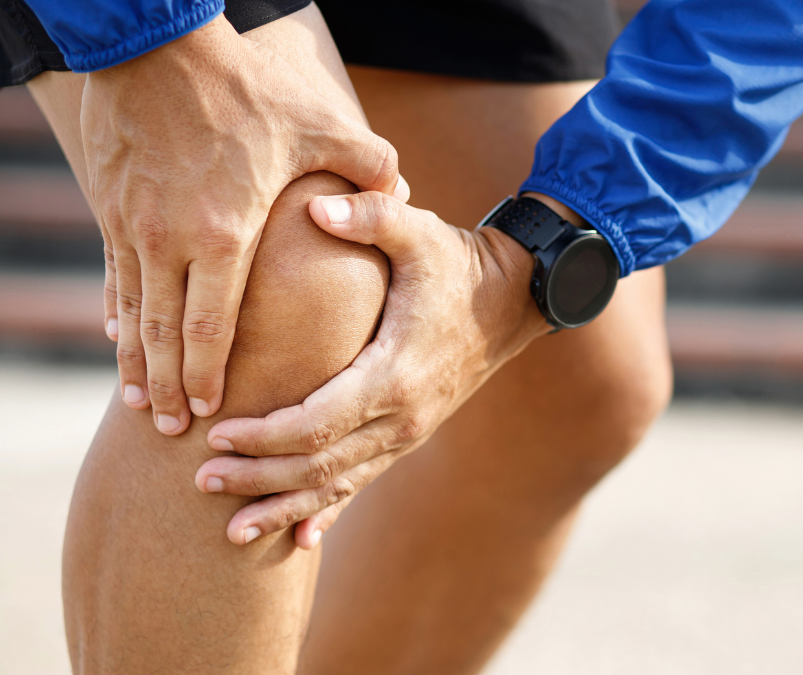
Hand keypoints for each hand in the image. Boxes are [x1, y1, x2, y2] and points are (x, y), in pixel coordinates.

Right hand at [83, 14, 407, 434]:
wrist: (157, 46)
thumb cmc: (245, 89)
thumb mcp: (319, 124)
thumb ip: (368, 167)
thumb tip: (402, 194)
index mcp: (225, 232)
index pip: (213, 325)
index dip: (208, 373)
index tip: (210, 410)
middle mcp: (170, 239)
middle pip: (164, 334)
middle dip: (168, 386)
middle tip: (172, 428)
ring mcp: (133, 225)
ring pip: (131, 312)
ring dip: (135, 362)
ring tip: (141, 403)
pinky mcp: (111, 206)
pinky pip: (111, 274)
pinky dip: (116, 313)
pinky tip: (118, 339)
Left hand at [196, 191, 549, 547]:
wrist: (513, 301)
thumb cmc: (458, 264)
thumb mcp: (421, 231)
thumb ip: (372, 215)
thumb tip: (316, 206)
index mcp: (395, 373)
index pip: (318, 422)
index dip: (264, 436)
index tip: (217, 434)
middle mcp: (402, 416)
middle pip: (320, 466)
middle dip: (258, 478)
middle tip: (200, 480)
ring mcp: (408, 432)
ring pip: (339, 485)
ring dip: (285, 507)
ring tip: (232, 532)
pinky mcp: (409, 435)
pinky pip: (363, 481)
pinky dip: (328, 511)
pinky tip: (301, 540)